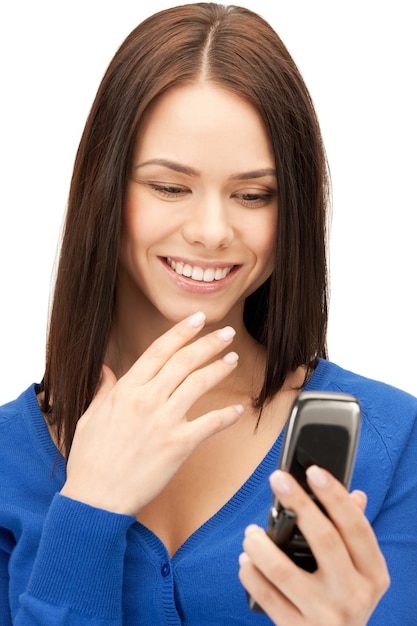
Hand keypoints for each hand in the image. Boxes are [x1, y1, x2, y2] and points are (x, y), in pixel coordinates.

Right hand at [61, 312, 242, 514]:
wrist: (96, 499)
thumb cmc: (90, 460)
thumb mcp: (90, 417)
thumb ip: (104, 390)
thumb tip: (106, 370)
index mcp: (126, 389)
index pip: (159, 350)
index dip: (182, 331)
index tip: (197, 319)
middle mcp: (147, 400)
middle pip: (184, 361)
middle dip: (209, 343)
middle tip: (226, 333)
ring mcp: (164, 421)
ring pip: (199, 383)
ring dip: (219, 368)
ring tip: (233, 359)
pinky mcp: (179, 445)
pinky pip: (210, 423)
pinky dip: (227, 415)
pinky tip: (238, 410)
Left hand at [239, 466, 389, 624]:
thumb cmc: (345, 600)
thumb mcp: (360, 572)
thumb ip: (355, 535)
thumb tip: (355, 494)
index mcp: (373, 574)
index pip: (357, 527)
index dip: (336, 496)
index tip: (314, 471)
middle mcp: (354, 595)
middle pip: (325, 540)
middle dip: (298, 504)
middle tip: (277, 479)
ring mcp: (325, 616)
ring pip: (284, 571)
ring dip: (261, 545)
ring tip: (249, 532)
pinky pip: (266, 598)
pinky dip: (250, 575)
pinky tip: (245, 560)